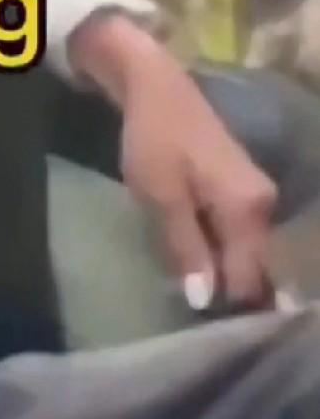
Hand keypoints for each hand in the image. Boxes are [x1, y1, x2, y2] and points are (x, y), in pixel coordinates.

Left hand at [69, 14, 278, 306]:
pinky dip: (223, 260)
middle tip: (195, 325)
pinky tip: (201, 272)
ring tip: (196, 304)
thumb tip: (205, 300)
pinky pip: (240, 242)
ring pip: (249, 258)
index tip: (199, 331)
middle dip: (232, 300)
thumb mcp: (160, 198)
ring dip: (226, 281)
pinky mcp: (243, 197)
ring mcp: (258, 201)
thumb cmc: (154, 140)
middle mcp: (264, 208)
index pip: (249, 281)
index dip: (226, 309)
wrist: (157, 87)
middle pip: (256, 273)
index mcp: (248, 210)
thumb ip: (185, 248)